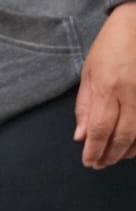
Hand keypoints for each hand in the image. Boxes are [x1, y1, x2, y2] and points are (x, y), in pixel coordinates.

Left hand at [75, 1, 135, 167]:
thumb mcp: (89, 73)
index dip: (93, 150)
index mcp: (108, 86)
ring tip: (116, 157)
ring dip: (128, 151)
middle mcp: (131, 92)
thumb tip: (80, 137)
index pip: (98, 129)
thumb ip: (85, 107)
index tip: (89, 161)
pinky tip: (134, 145)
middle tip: (100, 164)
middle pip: (122, 136)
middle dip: (110, 155)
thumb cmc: (112, 45)